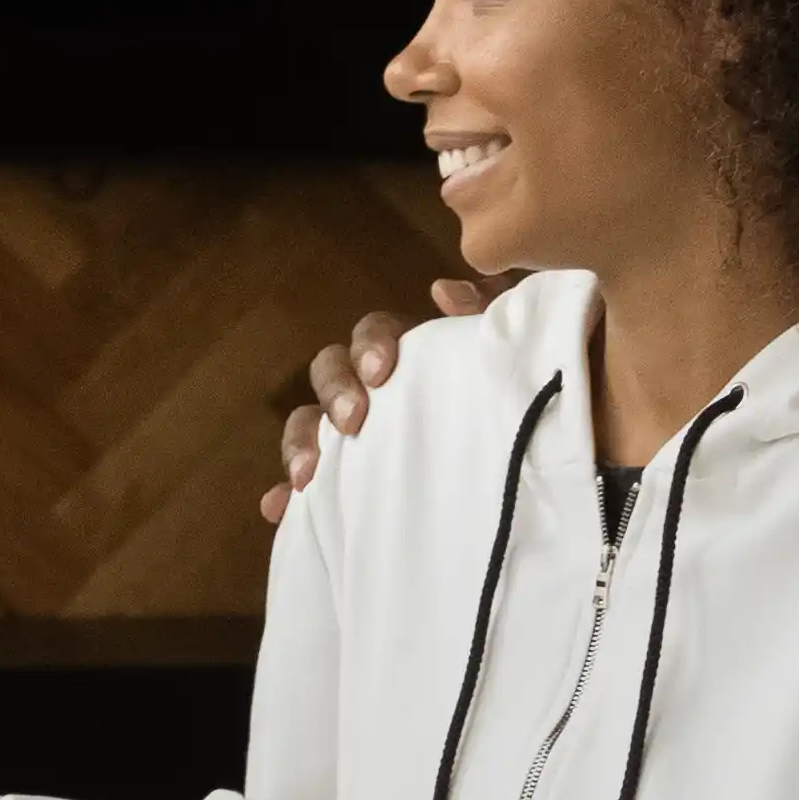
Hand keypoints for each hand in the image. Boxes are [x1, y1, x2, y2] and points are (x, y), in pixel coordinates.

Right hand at [260, 280, 488, 521]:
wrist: (519, 471)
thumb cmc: (507, 398)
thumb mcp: (502, 352)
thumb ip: (483, 312)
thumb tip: (442, 291)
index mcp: (405, 354)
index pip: (373, 333)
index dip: (370, 346)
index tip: (380, 373)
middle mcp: (369, 388)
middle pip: (330, 370)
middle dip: (334, 392)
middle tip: (351, 422)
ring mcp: (351, 434)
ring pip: (307, 422)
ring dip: (299, 441)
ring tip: (306, 475)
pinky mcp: (342, 478)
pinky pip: (306, 484)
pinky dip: (285, 494)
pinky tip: (279, 508)